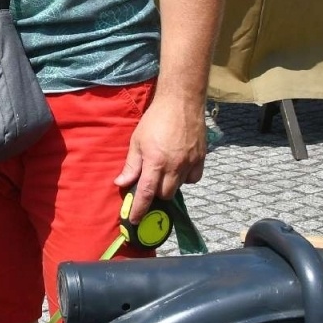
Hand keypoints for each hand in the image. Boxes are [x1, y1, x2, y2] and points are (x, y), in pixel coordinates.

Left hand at [114, 93, 206, 221]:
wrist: (181, 102)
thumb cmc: (155, 119)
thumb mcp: (136, 141)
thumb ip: (131, 165)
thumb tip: (121, 183)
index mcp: (155, 162)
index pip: (145, 194)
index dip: (139, 209)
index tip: (133, 219)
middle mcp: (174, 166)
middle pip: (165, 195)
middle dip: (156, 194)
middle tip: (149, 184)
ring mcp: (190, 163)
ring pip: (180, 187)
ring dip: (170, 185)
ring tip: (164, 172)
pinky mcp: (201, 158)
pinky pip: (194, 178)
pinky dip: (186, 177)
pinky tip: (179, 168)